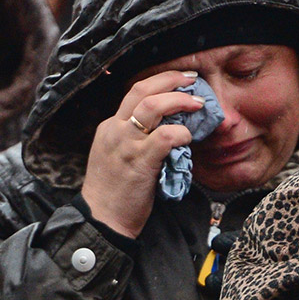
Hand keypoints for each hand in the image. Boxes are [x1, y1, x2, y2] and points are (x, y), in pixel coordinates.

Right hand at [81, 70, 206, 238]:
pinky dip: (180, 132)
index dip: (160, 81)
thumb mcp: (116, 156)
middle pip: (142, 89)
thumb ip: (134, 139)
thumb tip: (168, 127)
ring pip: (152, 106)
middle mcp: (115, 130)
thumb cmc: (113, 192)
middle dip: (170, 79)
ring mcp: (126, 144)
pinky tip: (188, 137)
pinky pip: (165, 137)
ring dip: (179, 100)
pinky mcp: (139, 161)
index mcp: (110, 127)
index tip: (179, 79)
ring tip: (197, 103)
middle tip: (192, 79)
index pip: (134, 92)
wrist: (101, 220)